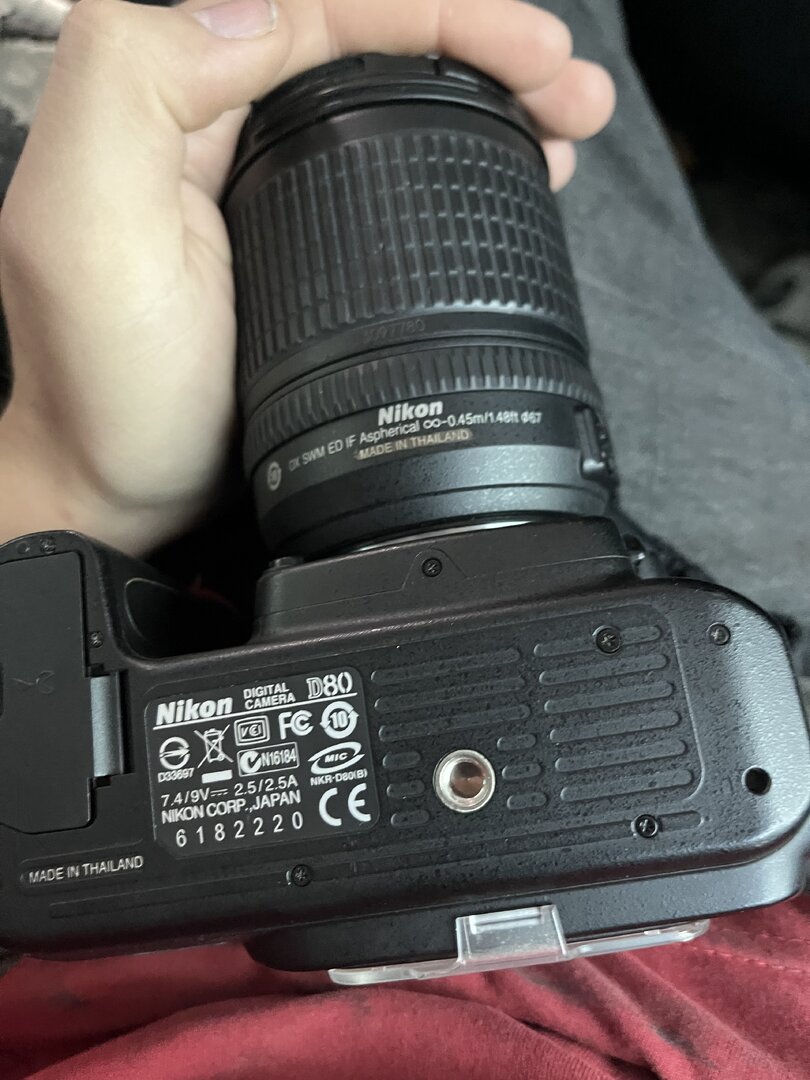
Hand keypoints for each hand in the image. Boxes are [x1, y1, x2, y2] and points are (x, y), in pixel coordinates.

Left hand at [0, 0, 614, 553]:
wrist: (122, 488)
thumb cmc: (105, 384)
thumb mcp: (88, 224)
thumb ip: (141, 80)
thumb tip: (259, 14)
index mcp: (178, 97)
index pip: (325, 13)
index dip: (440, 19)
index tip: (530, 53)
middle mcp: (224, 127)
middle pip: (373, 45)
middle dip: (486, 52)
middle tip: (569, 91)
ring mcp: (271, 187)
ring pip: (394, 102)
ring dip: (489, 99)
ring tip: (564, 128)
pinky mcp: (305, 246)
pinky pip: (392, 171)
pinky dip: (460, 160)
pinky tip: (507, 173)